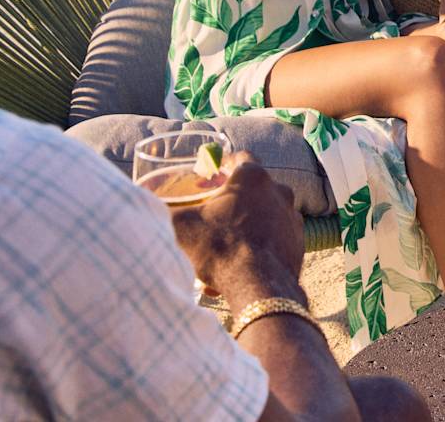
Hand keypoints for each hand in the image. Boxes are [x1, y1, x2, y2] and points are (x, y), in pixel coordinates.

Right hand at [171, 152, 304, 300]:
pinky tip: (238, 265)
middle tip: (211, 213)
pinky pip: (273, 238)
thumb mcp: (181, 226)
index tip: (209, 175)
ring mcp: (293, 216)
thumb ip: (163, 211)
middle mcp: (279, 190)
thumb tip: (145, 207)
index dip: (221, 164)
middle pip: (251, 189)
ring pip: (262, 215)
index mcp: (253, 177)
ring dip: (243, 226)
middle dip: (231, 200)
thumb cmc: (220, 248)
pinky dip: (256, 246)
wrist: (260, 286)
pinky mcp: (299, 241)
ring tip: (221, 247)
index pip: (239, 157)